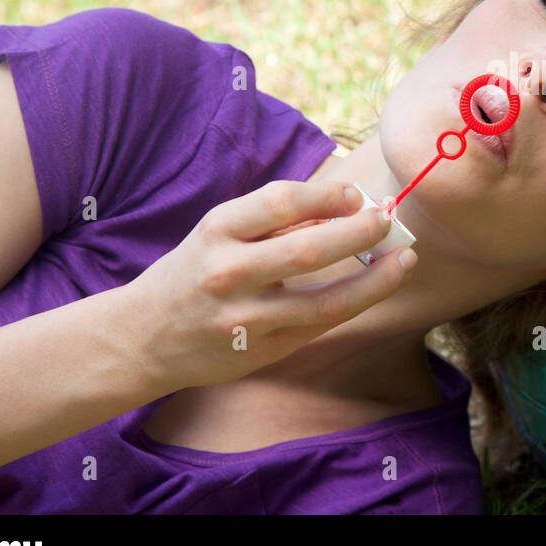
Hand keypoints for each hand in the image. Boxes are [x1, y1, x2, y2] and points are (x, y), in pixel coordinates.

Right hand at [124, 179, 415, 390]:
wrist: (141, 338)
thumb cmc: (195, 272)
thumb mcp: (220, 234)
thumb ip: (274, 221)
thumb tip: (346, 204)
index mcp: (217, 230)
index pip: (279, 202)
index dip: (326, 195)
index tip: (357, 194)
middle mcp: (228, 273)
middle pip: (308, 250)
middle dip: (359, 233)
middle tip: (387, 221)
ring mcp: (244, 318)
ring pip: (324, 299)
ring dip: (375, 278)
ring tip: (404, 260)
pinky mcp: (260, 351)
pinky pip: (319, 325)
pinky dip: (355, 303)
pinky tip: (376, 286)